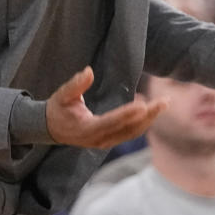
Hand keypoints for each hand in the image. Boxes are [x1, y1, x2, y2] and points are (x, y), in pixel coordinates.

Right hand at [46, 67, 167, 148]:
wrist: (51, 129)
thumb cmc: (57, 110)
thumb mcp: (62, 95)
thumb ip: (75, 84)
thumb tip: (88, 71)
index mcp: (87, 129)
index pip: (111, 121)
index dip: (128, 114)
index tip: (144, 104)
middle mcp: (99, 139)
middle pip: (128, 129)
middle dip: (148, 116)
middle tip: (164, 102)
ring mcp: (105, 142)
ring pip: (132, 133)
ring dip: (149, 120)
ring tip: (163, 104)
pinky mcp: (109, 140)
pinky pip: (129, 133)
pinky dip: (142, 122)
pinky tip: (149, 110)